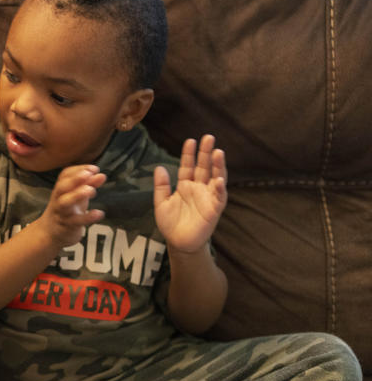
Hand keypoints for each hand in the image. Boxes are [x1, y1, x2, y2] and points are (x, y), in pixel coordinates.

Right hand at [39, 165, 106, 247]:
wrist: (50, 232)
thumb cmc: (67, 209)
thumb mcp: (77, 195)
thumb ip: (89, 185)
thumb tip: (101, 175)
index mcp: (61, 189)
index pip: (65, 175)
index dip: (78, 170)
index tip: (93, 169)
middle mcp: (58, 199)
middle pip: (62, 187)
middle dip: (74, 179)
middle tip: (88, 174)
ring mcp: (62, 213)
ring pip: (65, 203)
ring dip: (77, 195)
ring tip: (91, 190)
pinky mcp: (67, 226)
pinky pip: (76, 221)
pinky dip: (88, 217)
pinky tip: (99, 213)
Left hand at [154, 134, 227, 253]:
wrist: (178, 243)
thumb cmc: (170, 224)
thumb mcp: (161, 203)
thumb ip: (161, 186)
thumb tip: (160, 167)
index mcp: (186, 185)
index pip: (188, 165)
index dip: (189, 154)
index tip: (190, 140)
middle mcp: (199, 188)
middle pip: (204, 167)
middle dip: (206, 152)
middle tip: (208, 137)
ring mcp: (208, 197)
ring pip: (215, 177)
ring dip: (218, 166)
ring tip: (218, 152)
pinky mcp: (214, 209)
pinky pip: (219, 197)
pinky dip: (219, 188)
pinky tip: (217, 179)